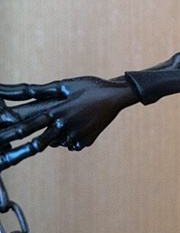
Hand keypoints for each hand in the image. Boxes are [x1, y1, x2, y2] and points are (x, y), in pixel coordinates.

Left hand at [0, 76, 136, 170]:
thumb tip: (23, 91)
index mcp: (57, 112)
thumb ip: (41, 90)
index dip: (14, 132)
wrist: (115, 96)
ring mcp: (76, 136)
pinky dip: (71, 138)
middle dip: (31, 144)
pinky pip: (71, 144)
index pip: (30, 126)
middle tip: (24, 147)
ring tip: (67, 122)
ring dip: (55, 136)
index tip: (4, 138)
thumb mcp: (65, 85)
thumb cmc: (89, 86)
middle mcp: (65, 127)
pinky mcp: (86, 142)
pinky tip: (78, 127)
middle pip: (41, 142)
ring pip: (57, 142)